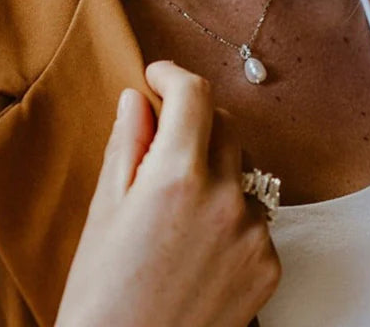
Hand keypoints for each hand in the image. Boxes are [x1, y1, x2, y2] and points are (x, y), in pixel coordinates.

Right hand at [55, 60, 280, 326]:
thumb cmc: (101, 295)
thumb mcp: (104, 210)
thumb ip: (128, 143)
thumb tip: (138, 98)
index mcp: (177, 176)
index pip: (193, 94)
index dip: (173, 75)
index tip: (158, 77)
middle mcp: (224, 198)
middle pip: (225, 125)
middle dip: (194, 124)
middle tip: (162, 147)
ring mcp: (252, 234)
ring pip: (240, 172)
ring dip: (214, 173)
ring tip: (175, 215)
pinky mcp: (268, 267)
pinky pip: (253, 218)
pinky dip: (229, 218)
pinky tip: (197, 248)